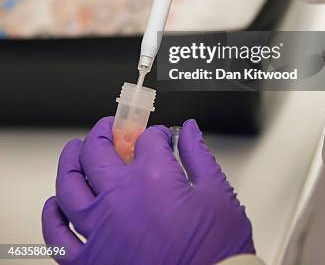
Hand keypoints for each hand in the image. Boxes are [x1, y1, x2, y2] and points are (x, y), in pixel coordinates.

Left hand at [42, 118, 254, 264]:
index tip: (160, 138)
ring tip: (74, 151)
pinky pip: (58, 238)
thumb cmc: (216, 250)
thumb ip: (198, 154)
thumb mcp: (218, 192)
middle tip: (109, 128)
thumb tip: (188, 129)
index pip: (146, 140)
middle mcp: (119, 199)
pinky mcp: (89, 262)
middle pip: (97, 152)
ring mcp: (100, 230)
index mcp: (152, 178)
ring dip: (69, 162)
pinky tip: (55, 205)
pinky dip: (52, 218)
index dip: (155, 134)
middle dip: (103, 132)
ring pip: (69, 187)